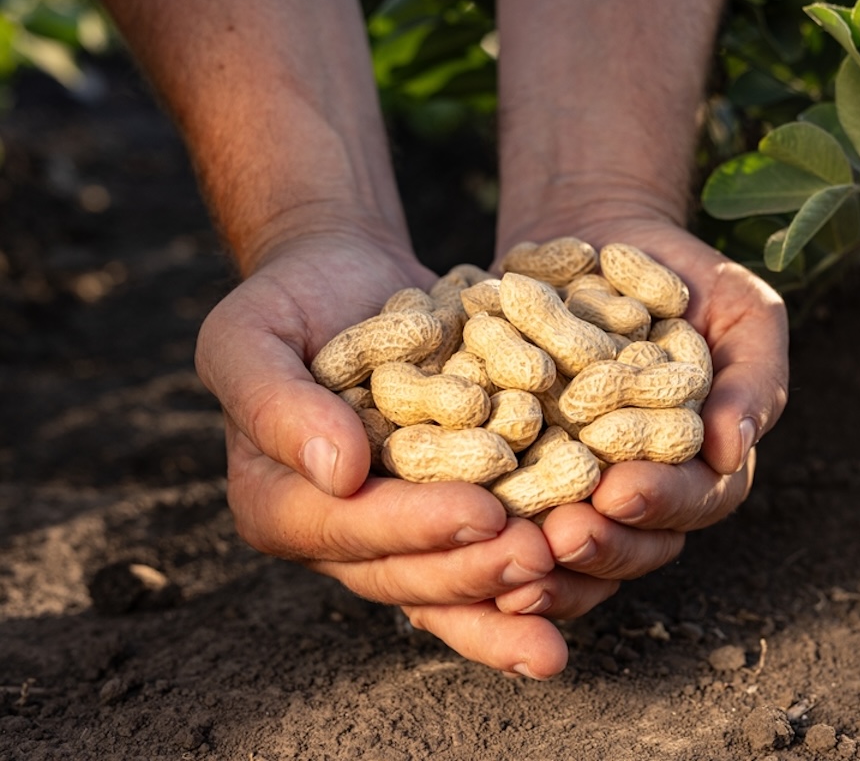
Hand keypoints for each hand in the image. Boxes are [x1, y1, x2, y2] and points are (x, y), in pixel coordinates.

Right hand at [193, 219, 569, 677]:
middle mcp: (340, 537)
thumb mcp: (249, 334)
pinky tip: (593, 576)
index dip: (415, 527)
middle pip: (408, 574)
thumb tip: (339, 475)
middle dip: (477, 571)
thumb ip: (276, 402)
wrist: (352, 279)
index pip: (347, 529)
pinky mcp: (453, 512)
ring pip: (456, 584)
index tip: (483, 513)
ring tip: (575, 578)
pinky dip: (539, 574)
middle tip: (543, 557)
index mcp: (279, 506)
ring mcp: (401, 532)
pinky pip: (491, 553)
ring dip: (515, 597)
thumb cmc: (289, 301)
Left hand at [407, 216, 789, 648]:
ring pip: (575, 549)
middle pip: (635, 542)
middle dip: (601, 543)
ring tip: (513, 550)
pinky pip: (516, 518)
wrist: (599, 236)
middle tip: (562, 536)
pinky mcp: (528, 469)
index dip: (662, 501)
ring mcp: (586, 485)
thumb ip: (754, 376)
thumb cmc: (686, 273)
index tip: (622, 491)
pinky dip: (493, 534)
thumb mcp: (741, 309)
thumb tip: (734, 447)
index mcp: (705, 462)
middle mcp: (647, 487)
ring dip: (546, 563)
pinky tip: (462, 535)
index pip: (698, 498)